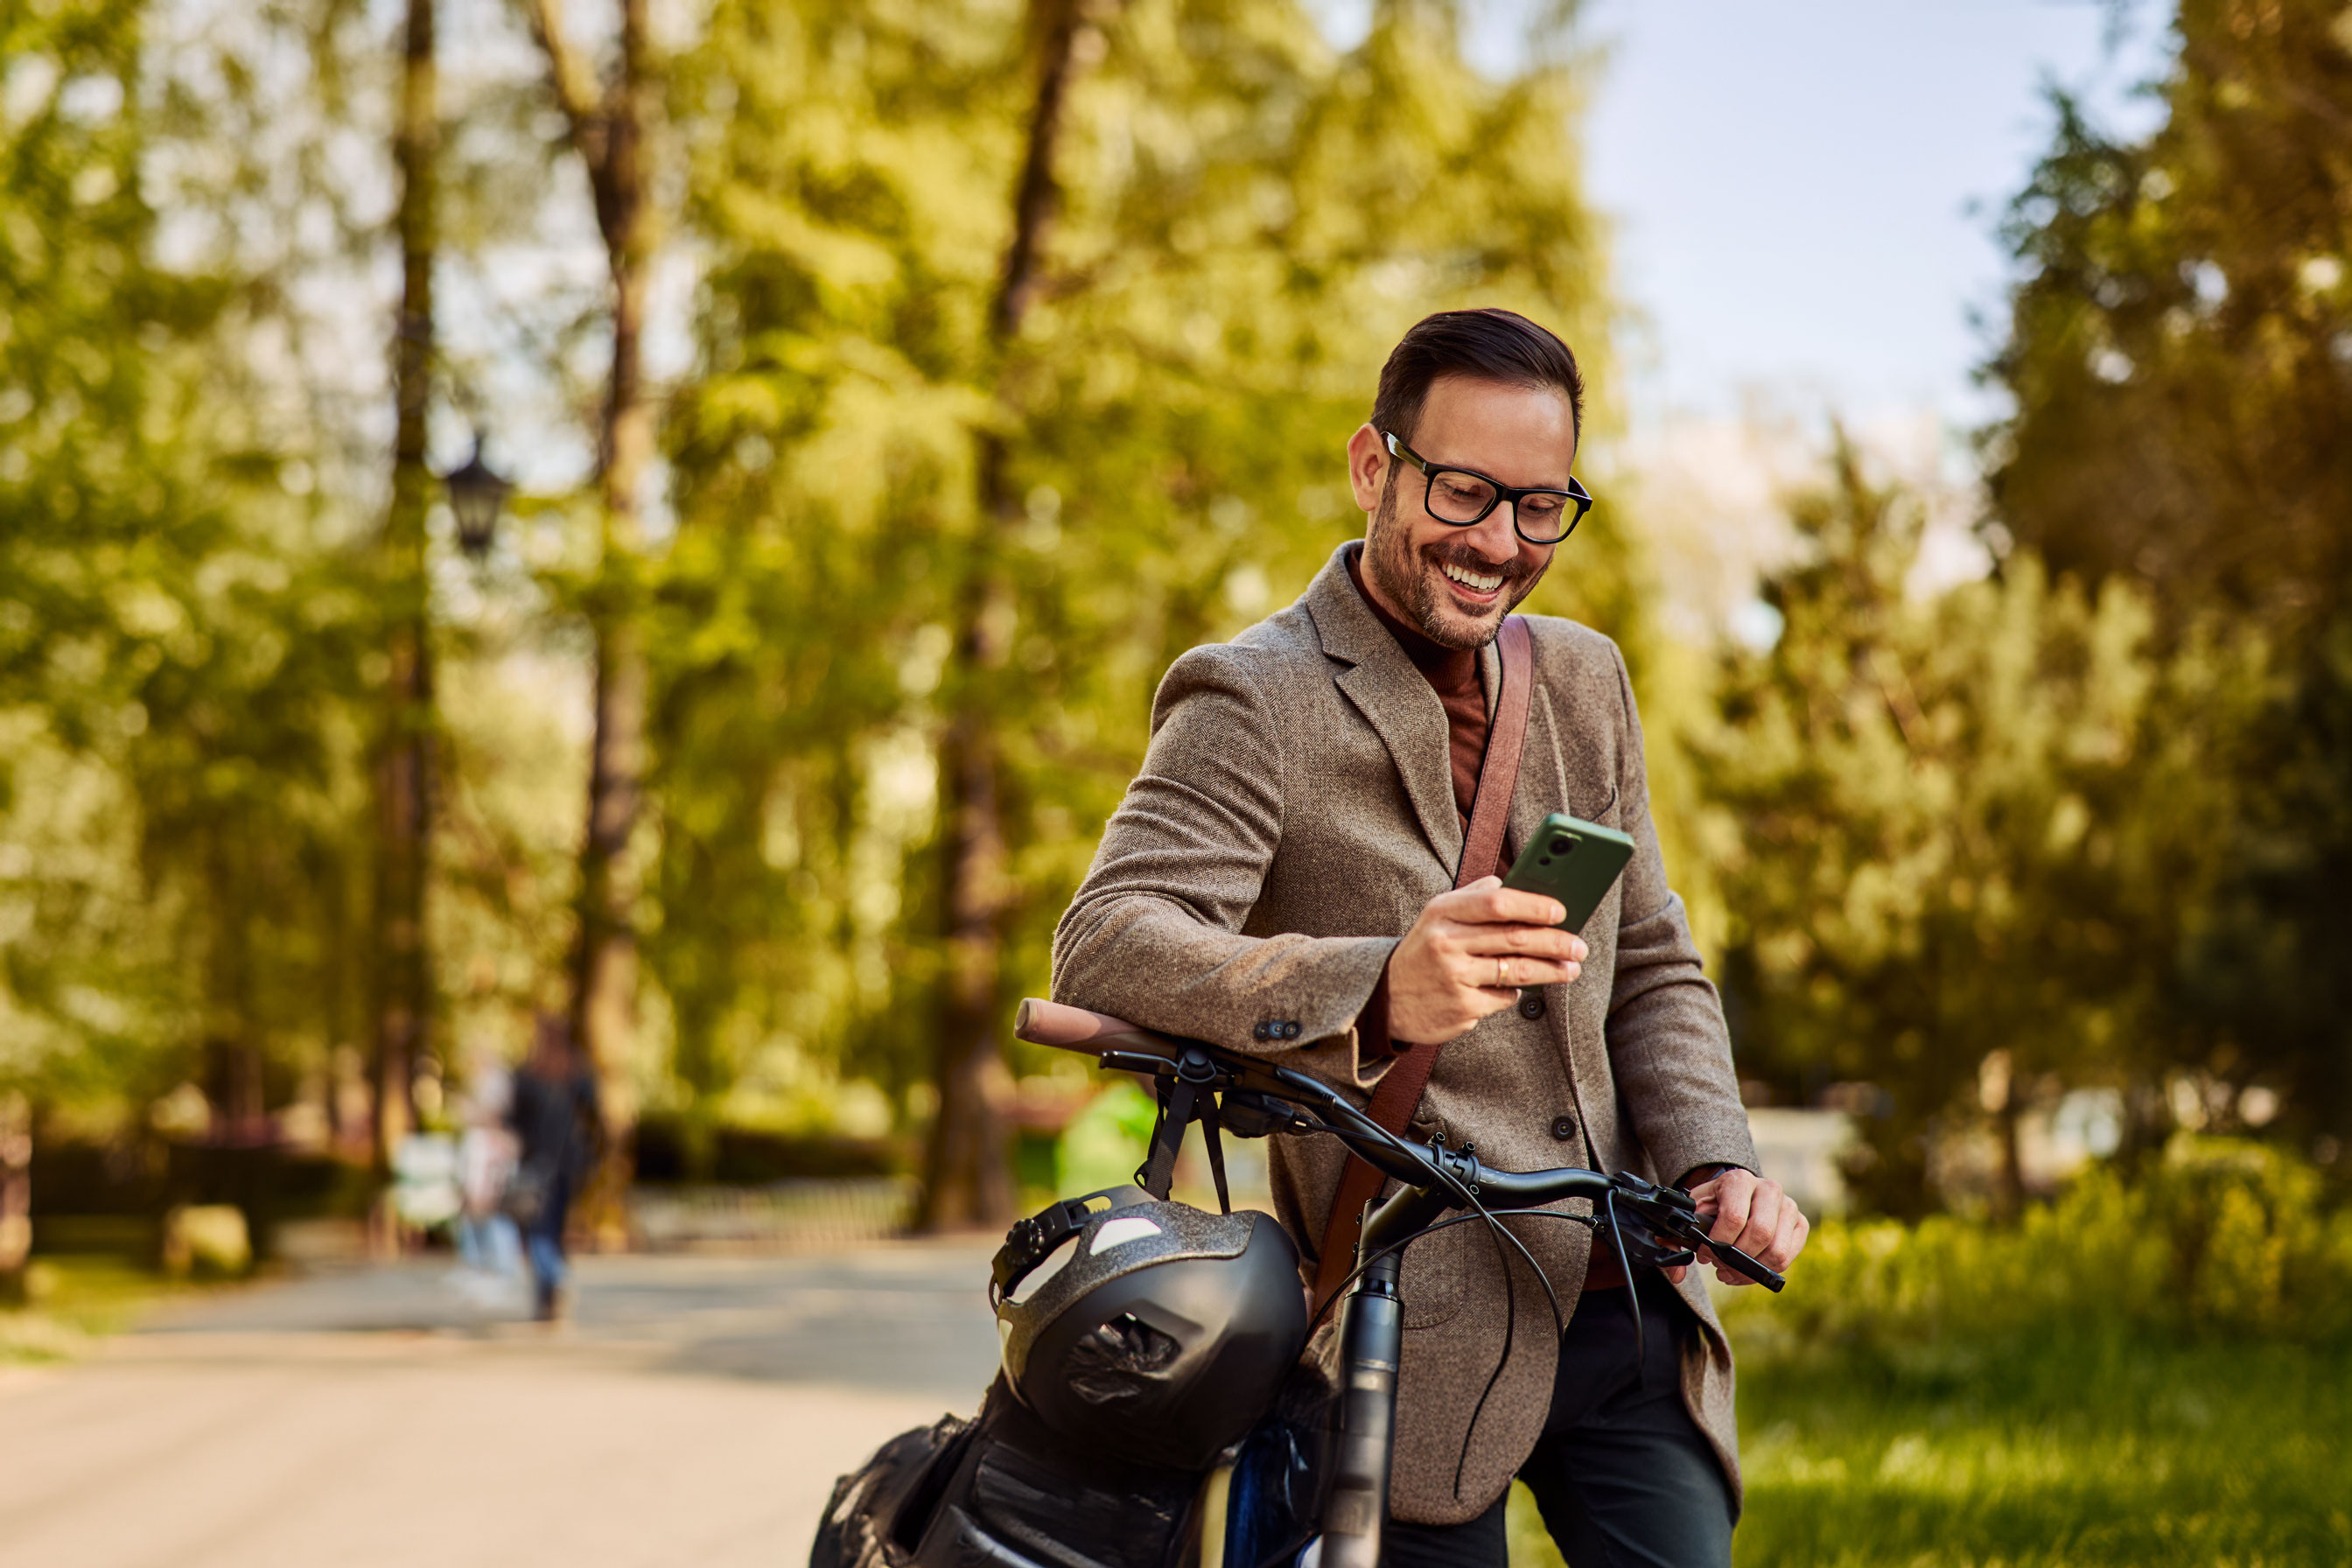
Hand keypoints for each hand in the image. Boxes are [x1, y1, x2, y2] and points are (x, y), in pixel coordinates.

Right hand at [1387, 876, 1587, 1044]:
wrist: (1385, 997)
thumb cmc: (1424, 950)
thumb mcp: (1438, 915)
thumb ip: (1474, 896)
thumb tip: (1518, 885)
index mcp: (1443, 912)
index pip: (1496, 902)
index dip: (1534, 906)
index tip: (1562, 911)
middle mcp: (1447, 943)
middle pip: (1515, 938)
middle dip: (1555, 942)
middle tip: (1579, 946)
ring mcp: (1454, 978)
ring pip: (1518, 971)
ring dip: (1552, 971)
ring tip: (1571, 968)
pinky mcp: (1462, 1008)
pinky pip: (1504, 996)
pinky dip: (1516, 991)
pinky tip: (1520, 987)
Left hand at [1665, 1168, 1807, 1287]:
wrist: (1735, 1195)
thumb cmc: (1712, 1206)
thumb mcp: (1691, 1214)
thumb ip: (1675, 1239)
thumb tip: (1677, 1274)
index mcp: (1738, 1180)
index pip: (1734, 1217)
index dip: (1717, 1243)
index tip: (1704, 1254)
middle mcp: (1768, 1189)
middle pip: (1760, 1233)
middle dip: (1736, 1258)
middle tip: (1718, 1265)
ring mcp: (1788, 1206)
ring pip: (1776, 1250)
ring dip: (1750, 1269)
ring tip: (1730, 1270)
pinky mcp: (1800, 1224)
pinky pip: (1787, 1257)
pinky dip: (1765, 1271)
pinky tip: (1746, 1271)